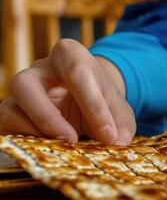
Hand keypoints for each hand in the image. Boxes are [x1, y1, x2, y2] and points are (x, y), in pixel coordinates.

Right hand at [0, 39, 134, 144]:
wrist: (88, 102)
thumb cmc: (103, 102)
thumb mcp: (119, 111)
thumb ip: (122, 126)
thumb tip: (117, 143)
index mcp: (70, 55)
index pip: (77, 74)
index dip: (94, 108)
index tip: (109, 136)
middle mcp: (40, 68)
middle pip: (25, 83)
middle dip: (47, 116)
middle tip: (71, 139)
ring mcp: (22, 89)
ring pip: (10, 105)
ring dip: (35, 130)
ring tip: (63, 144)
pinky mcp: (12, 109)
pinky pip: (6, 122)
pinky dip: (27, 137)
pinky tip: (51, 144)